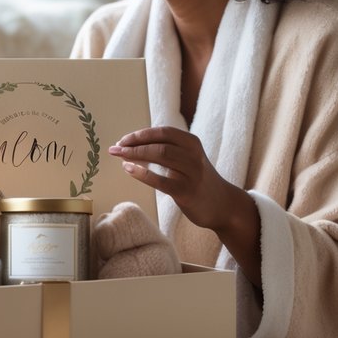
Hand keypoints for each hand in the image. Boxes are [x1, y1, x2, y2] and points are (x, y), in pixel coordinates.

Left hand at [110, 125, 261, 283]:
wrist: (222, 205)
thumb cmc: (198, 180)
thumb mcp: (189, 159)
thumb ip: (169, 150)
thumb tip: (135, 145)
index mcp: (192, 143)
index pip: (163, 132)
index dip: (141, 134)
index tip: (124, 140)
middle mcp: (193, 155)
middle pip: (159, 144)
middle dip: (133, 145)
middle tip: (115, 148)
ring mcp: (191, 173)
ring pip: (159, 157)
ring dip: (135, 155)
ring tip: (119, 157)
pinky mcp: (186, 191)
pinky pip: (160, 180)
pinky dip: (142, 173)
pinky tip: (129, 169)